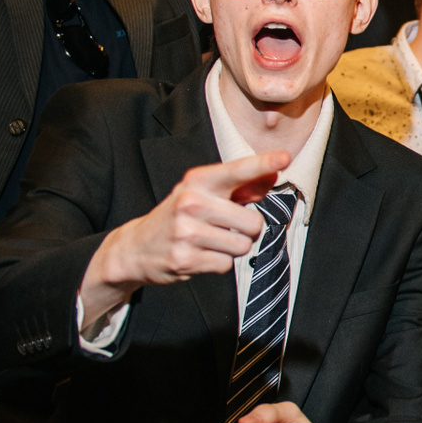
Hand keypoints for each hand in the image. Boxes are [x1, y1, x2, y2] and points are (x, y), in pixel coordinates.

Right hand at [79, 150, 287, 324]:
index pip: (237, 170)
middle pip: (253, 222)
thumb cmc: (180, 216)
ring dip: (233, 248)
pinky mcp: (185, 259)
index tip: (285, 157)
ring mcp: (187, 231)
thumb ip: (241, 187)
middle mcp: (192, 201)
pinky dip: (218, 263)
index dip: (263, 164)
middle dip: (247, 230)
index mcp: (198, 180)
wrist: (136, 247)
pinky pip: (226, 264)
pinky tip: (200, 255)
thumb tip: (273, 176)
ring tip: (210, 241)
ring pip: (243, 246)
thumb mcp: (204, 194)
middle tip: (225, 228)